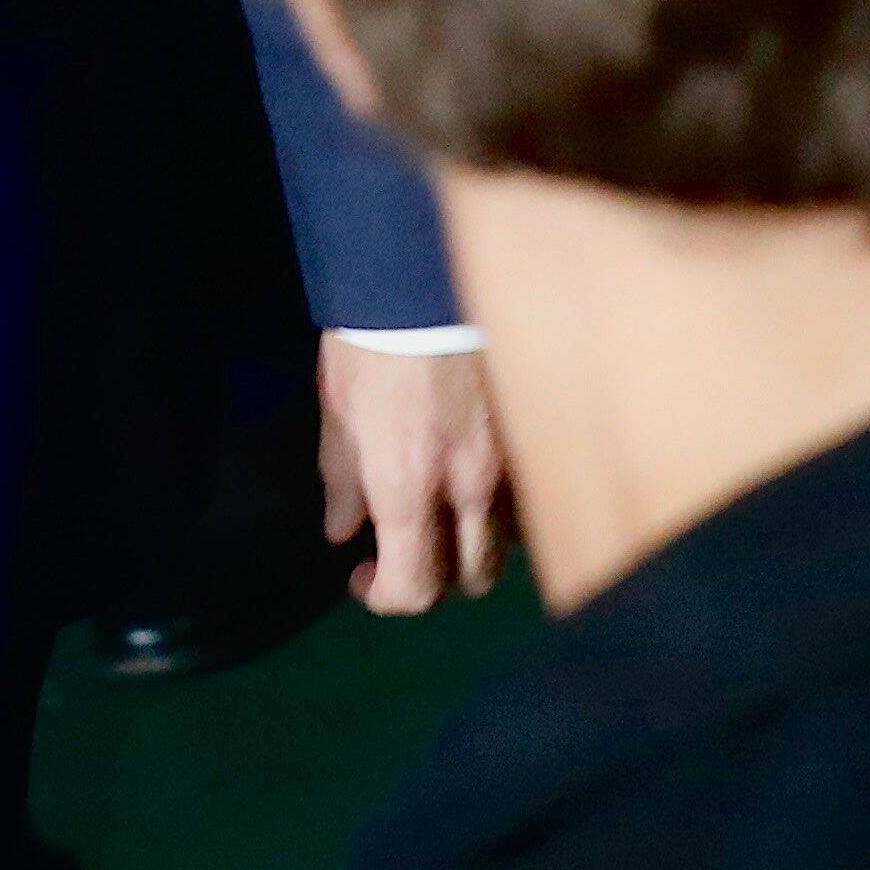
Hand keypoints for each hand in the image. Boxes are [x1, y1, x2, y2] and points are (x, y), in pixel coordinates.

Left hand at [316, 334, 512, 615]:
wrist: (426, 273)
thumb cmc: (372, 338)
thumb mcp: (337, 411)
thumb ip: (342, 481)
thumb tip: (343, 531)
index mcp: (408, 484)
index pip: (415, 586)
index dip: (385, 596)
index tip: (363, 576)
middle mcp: (467, 486)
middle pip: (470, 579)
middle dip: (434, 579)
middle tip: (401, 551)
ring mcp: (509, 463)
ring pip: (507, 545)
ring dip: (474, 547)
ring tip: (442, 518)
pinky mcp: (532, 437)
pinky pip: (528, 502)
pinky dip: (504, 512)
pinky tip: (476, 487)